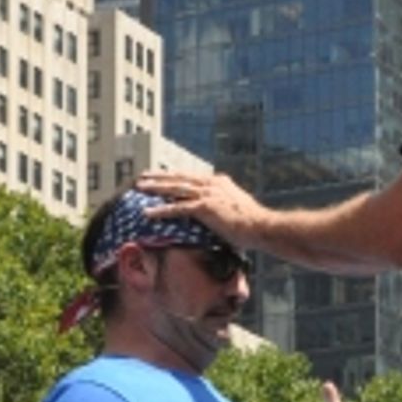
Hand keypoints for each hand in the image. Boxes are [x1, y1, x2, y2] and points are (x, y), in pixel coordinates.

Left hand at [135, 170, 265, 245]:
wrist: (262, 226)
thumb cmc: (253, 224)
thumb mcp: (236, 208)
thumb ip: (223, 206)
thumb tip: (218, 213)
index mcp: (219, 182)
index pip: (191, 177)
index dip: (175, 176)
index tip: (161, 175)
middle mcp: (212, 184)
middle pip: (180, 178)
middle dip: (160, 177)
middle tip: (143, 176)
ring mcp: (208, 194)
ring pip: (175, 188)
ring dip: (156, 188)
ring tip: (140, 188)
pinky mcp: (205, 207)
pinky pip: (178, 208)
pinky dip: (161, 210)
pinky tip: (148, 212)